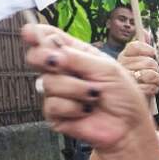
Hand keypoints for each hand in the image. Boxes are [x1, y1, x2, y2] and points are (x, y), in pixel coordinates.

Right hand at [23, 24, 152, 152]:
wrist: (129, 126)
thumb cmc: (124, 96)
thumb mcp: (107, 69)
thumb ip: (78, 58)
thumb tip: (52, 52)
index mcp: (76, 55)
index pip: (49, 39)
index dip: (36, 34)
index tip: (29, 33)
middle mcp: (63, 72)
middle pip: (36, 58)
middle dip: (45, 58)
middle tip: (59, 64)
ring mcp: (57, 93)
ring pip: (47, 83)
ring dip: (75, 89)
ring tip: (94, 96)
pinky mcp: (55, 114)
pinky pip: (52, 105)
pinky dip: (73, 107)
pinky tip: (86, 111)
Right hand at [118, 40, 158, 97]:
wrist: (135, 100)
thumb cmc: (140, 79)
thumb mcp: (141, 60)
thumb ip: (144, 46)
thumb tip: (145, 31)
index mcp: (123, 56)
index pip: (135, 46)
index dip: (148, 50)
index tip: (151, 54)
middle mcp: (122, 66)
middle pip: (148, 61)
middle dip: (154, 68)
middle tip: (151, 73)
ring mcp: (126, 79)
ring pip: (150, 74)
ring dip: (156, 79)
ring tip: (152, 81)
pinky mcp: (132, 93)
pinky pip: (150, 87)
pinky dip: (154, 89)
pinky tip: (150, 89)